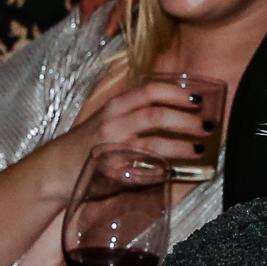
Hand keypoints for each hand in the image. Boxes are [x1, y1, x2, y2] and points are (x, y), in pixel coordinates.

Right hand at [70, 79, 211, 164]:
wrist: (58, 168)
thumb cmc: (90, 142)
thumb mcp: (110, 117)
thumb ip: (136, 111)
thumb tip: (175, 108)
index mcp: (115, 106)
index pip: (149, 91)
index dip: (176, 94)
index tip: (198, 100)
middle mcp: (113, 123)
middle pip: (156, 116)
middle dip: (186, 121)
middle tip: (208, 127)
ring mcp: (113, 149)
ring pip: (154, 144)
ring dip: (181, 147)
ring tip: (198, 149)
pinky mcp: (113, 174)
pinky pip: (143, 173)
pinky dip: (162, 173)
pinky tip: (177, 174)